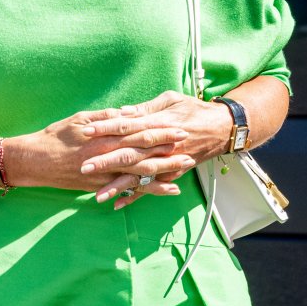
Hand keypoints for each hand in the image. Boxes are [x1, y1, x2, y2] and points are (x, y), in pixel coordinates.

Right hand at [6, 112, 180, 202]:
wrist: (34, 162)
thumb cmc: (55, 137)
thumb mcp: (80, 119)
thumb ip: (105, 117)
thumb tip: (125, 113)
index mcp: (104, 136)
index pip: (138, 132)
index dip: (161, 131)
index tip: (180, 127)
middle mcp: (107, 156)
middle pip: (144, 153)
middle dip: (168, 151)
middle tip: (190, 148)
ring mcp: (104, 173)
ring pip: (139, 173)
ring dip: (163, 172)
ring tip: (184, 170)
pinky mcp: (100, 187)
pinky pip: (128, 189)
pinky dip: (147, 190)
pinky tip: (165, 190)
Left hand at [77, 91, 232, 203]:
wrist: (223, 129)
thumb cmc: (194, 110)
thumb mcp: (171, 100)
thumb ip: (146, 108)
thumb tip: (122, 112)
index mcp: (159, 124)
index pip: (127, 125)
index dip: (106, 129)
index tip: (85, 131)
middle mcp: (162, 146)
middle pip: (130, 154)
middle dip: (106, 162)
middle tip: (84, 167)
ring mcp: (168, 162)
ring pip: (139, 176)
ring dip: (118, 187)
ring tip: (97, 196)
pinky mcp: (172, 173)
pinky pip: (152, 188)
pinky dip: (135, 197)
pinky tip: (117, 205)